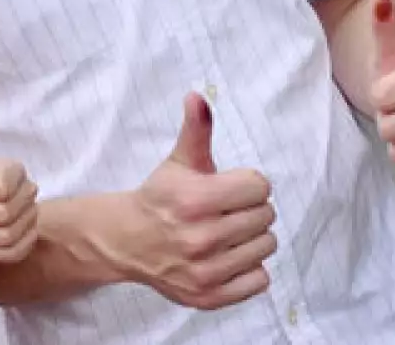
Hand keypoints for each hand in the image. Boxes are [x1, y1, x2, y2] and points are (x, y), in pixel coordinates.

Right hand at [116, 93, 276, 309]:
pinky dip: (250, 268)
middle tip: (228, 210)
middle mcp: (201, 238)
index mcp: (195, 200)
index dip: (248, 183)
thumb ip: (195, 129)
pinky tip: (230, 256)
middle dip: (250, 209)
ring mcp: (205, 271)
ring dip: (253, 237)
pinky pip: (259, 280)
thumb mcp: (178, 161)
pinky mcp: (209, 296)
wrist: (128, 241)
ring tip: (229, 232)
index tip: (230, 187)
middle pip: (265, 216)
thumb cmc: (160, 197)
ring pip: (266, 247)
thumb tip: (198, 97)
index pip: (260, 187)